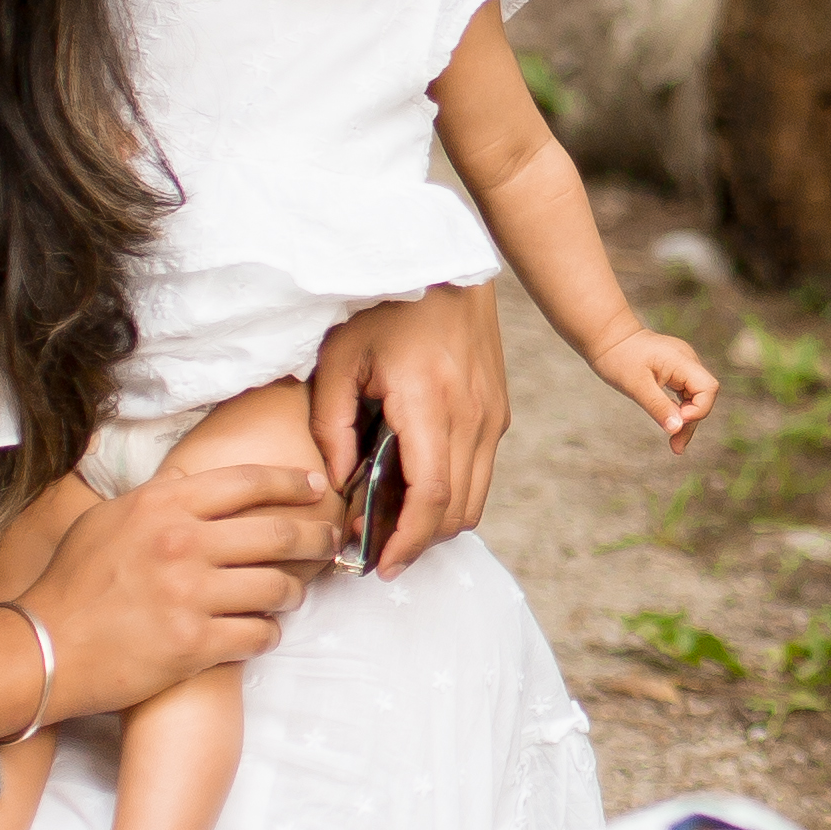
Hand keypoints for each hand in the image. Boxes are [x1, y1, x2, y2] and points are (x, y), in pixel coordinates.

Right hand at [25, 455, 328, 711]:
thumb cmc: (72, 584)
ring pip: (278, 587)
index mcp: (163, 505)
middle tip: (330, 543)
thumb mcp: (109, 520)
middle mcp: (182, 543)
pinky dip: (267, 633)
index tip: (315, 487)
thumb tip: (196, 483)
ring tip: (288, 596)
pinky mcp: (195, 642)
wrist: (43, 648)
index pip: (247, 482)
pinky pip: (259, 634)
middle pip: (278, 533)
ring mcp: (191, 594)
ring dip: (292, 593)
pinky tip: (260, 632)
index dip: (291, 482)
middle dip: (316, 538)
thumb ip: (158, 501)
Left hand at [312, 285, 506, 570]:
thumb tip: (338, 486)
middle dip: (420, 542)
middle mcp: (473, 416)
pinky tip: (415, 489)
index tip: (380, 564)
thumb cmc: (382, 307)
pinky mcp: (498, 411)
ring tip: (395, 527)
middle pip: (458, 509)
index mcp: (430, 403)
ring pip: (476, 498)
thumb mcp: (339, 360)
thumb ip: (332, 427)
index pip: (431, 496)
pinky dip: (452, 495)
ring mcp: (492, 415)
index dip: (408, 541)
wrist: (443, 265)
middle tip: (377, 552)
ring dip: (438, 523)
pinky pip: (481, 473)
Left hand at [597, 326, 719, 450]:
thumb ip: (658, 406)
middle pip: (703, 397)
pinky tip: (672, 426)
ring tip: (675, 445)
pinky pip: (684, 395)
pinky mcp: (675, 372)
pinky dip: (679, 412)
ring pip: (695, 399)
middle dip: (691, 422)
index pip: (708, 388)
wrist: (607, 337)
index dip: (699, 409)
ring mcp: (683, 366)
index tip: (676, 420)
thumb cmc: (619, 358)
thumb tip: (677, 428)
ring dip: (686, 421)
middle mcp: (687, 361)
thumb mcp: (636, 385)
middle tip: (676, 447)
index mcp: (682, 360)